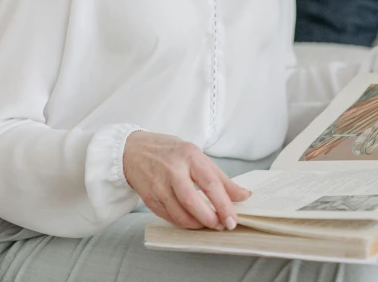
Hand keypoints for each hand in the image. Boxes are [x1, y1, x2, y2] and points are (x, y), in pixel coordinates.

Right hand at [122, 131, 250, 230]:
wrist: (134, 150)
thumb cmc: (170, 152)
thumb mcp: (197, 155)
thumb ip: (220, 177)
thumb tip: (244, 195)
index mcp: (189, 155)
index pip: (210, 183)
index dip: (223, 204)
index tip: (232, 219)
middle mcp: (173, 170)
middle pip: (192, 201)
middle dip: (210, 219)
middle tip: (221, 226)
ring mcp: (159, 185)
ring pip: (180, 214)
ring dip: (197, 224)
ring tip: (207, 224)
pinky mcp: (149, 198)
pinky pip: (169, 217)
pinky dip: (183, 223)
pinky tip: (191, 221)